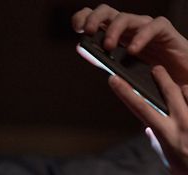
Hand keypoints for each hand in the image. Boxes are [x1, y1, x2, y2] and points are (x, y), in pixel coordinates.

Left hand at [72, 4, 187, 84]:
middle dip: (94, 19)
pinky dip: (141, 37)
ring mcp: (147, 28)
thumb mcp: (126, 74)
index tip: (77, 29)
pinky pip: (153, 27)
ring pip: (127, 18)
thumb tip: (89, 57)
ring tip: (107, 47)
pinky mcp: (165, 33)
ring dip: (114, 30)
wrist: (181, 82)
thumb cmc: (153, 78)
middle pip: (108, 13)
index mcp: (118, 37)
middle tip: (87, 33)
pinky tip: (132, 50)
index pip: (97, 21)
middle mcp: (131, 29)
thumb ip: (110, 65)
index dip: (85, 18)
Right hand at [108, 67, 187, 174]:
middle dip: (160, 76)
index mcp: (166, 135)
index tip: (113, 79)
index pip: (141, 109)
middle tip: (156, 69)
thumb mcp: (168, 160)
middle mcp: (182, 124)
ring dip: (183, 88)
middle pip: (168, 91)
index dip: (125, 93)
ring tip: (181, 89)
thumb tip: (148, 128)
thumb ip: (157, 142)